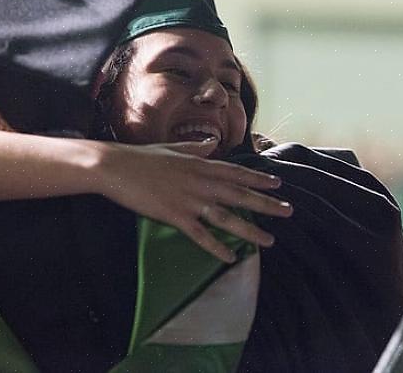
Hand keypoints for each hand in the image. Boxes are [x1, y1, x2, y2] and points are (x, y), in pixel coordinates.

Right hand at [95, 138, 291, 262]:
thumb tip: (211, 143)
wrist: (114, 166)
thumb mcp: (173, 148)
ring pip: (226, 217)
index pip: (237, 172)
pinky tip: (230, 258)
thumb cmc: (141, 157)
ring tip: (269, 240)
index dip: (258, 178)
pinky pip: (200, 235)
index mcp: (200, 164)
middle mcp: (200, 181)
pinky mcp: (174, 216)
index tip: (278, 184)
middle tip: (288, 211)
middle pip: (240, 195)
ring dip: (250, 230)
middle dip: (266, 204)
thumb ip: (196, 147)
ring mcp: (189, 200)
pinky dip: (216, 248)